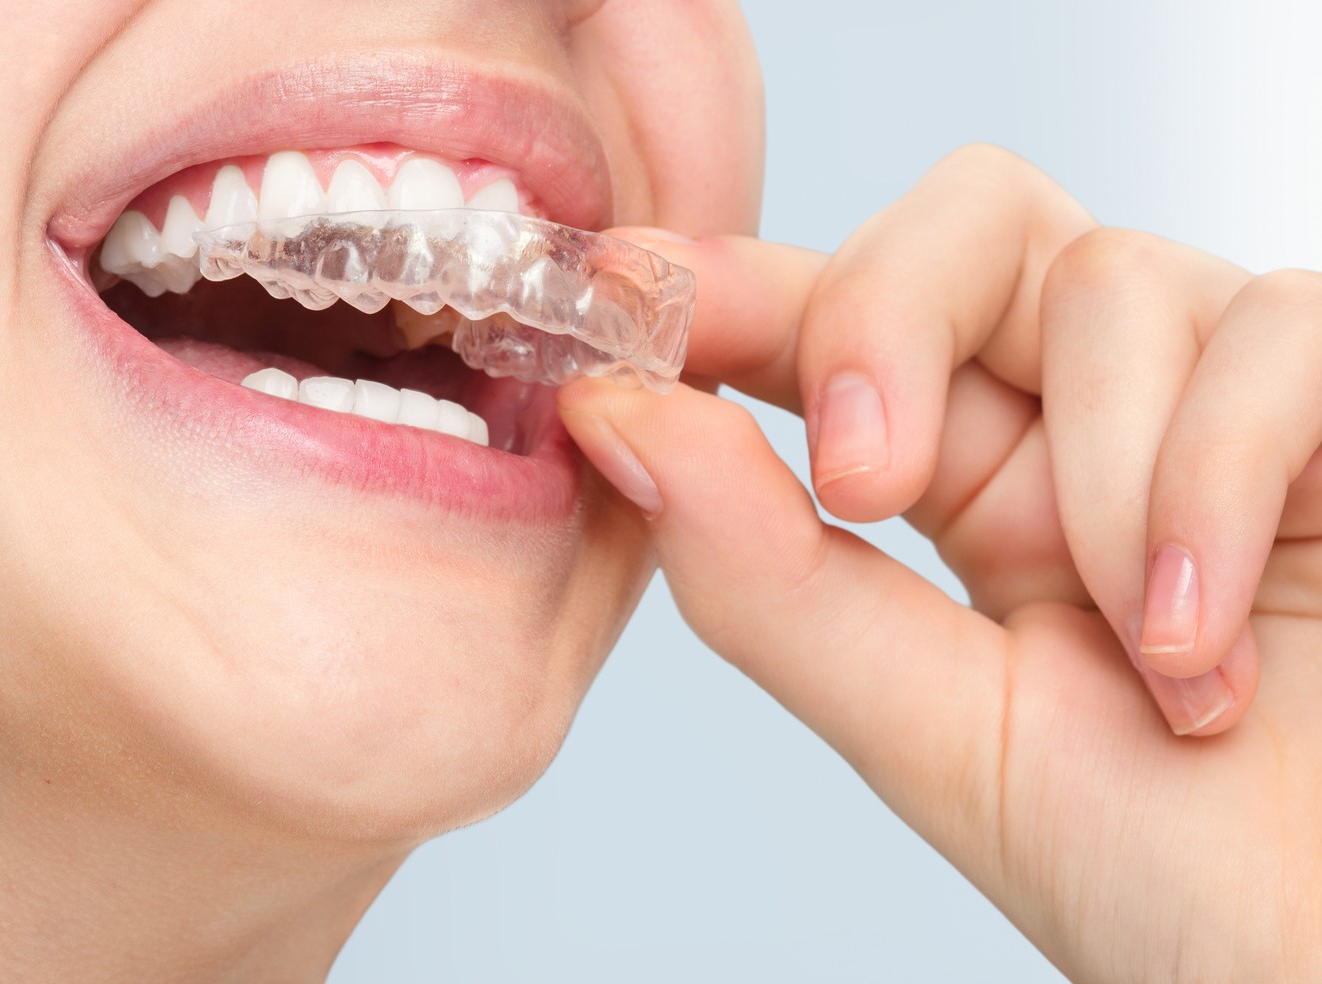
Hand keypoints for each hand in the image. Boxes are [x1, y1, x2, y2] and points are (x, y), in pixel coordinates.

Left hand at [557, 144, 1321, 979]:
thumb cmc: (1165, 873)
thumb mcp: (931, 730)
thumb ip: (767, 576)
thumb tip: (609, 421)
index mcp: (971, 484)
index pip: (837, 323)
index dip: (736, 287)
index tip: (627, 290)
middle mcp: (1088, 416)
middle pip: (963, 226)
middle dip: (887, 319)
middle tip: (864, 483)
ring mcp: (1223, 395)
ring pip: (1110, 278)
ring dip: (1098, 478)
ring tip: (1146, 658)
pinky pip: (1273, 329)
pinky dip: (1217, 475)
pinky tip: (1207, 638)